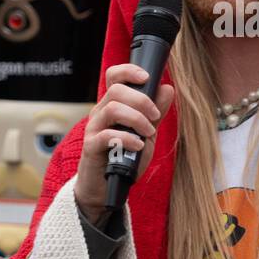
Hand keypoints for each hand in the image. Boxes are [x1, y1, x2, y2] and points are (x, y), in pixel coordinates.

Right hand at [74, 63, 175, 223]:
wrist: (106, 187)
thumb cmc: (124, 158)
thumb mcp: (146, 133)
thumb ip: (155, 113)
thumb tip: (167, 89)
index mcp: (112, 105)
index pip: (114, 76)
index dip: (129, 71)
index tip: (147, 77)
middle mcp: (100, 113)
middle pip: (116, 90)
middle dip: (142, 100)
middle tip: (156, 116)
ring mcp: (94, 129)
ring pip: (112, 109)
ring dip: (137, 119)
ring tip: (149, 133)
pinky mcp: (91, 147)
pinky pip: (108, 135)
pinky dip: (128, 138)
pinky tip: (139, 146)